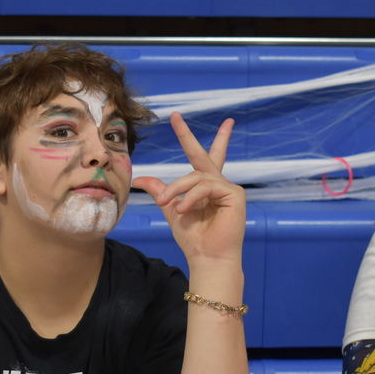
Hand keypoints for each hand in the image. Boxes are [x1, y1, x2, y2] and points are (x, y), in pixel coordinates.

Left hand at [132, 113, 245, 265]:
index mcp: (205, 187)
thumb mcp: (171, 209)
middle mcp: (218, 184)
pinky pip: (206, 186)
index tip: (179, 118)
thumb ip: (161, 190)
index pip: (199, 157)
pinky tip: (184, 209)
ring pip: (196, 176)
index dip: (188, 138)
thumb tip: (139, 178)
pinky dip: (191, 197)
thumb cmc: (193, 238)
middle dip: (187, 136)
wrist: (207, 257)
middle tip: (175, 116)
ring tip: (168, 205)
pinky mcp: (234, 195)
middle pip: (203, 155)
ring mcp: (228, 188)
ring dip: (178, 189)